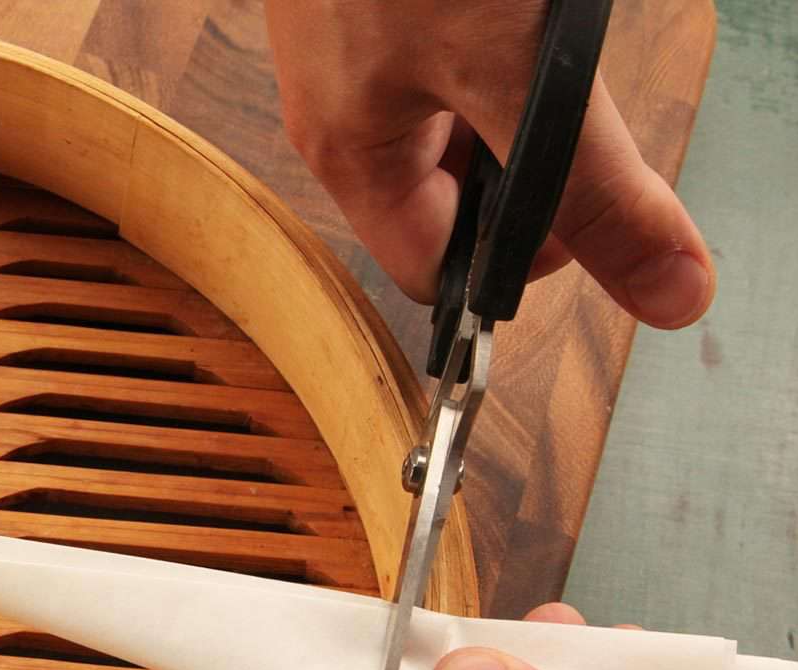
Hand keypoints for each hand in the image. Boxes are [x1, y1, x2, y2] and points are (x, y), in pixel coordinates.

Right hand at [265, 1, 714, 327]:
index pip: (436, 269)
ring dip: (521, 92)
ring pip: (462, 116)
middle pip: (451, 194)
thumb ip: (593, 190)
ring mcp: (358, 49)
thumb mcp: (522, 73)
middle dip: (527, 160)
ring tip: (537, 29)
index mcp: (352, 155)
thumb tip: (670, 294)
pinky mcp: (384, 1)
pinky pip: (451, 53)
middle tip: (565, 91)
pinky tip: (516, 6)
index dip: (517, 256)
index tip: (582, 203)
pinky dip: (499, 40)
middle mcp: (344, 113)